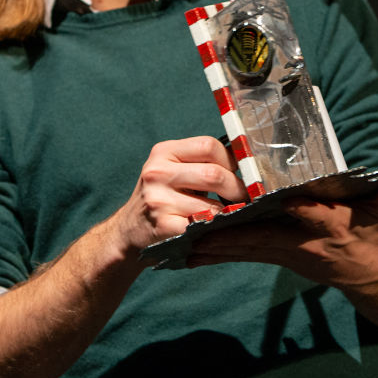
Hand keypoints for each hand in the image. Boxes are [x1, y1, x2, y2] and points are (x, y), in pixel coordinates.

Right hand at [107, 136, 246, 258]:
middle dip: (237, 188)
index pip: (208, 146)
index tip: (242, 172)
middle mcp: (157, 172)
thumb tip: (248, 165)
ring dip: (228, 213)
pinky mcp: (163, 225)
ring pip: (212, 205)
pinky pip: (203, 226)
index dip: (232, 159)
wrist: (129, 231)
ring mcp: (158, 199)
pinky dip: (216, 229)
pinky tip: (217, 229)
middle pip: (213, 174)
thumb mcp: (173, 170)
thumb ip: (201, 163)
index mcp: (163, 152)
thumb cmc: (162, 197)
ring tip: (230, 214)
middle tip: (245, 198)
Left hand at [182, 168, 377, 289]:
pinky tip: (192, 255)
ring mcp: (290, 255)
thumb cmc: (374, 234)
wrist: (371, 276)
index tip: (278, 201)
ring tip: (185, 246)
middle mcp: (307, 244)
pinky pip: (246, 256)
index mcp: (333, 227)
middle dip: (234, 236)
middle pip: (267, 237)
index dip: (298, 211)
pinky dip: (221, 255)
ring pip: (250, 250)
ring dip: (218, 249)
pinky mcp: (278, 258)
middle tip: (201, 231)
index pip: (314, 217)